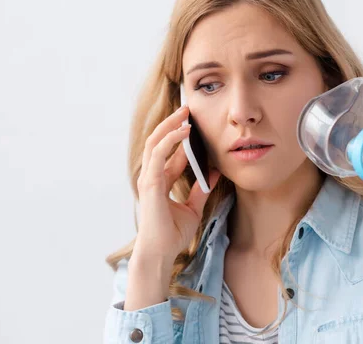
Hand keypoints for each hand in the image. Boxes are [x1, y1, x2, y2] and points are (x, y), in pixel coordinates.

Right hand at [125, 104, 220, 310]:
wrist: (162, 252)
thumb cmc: (173, 234)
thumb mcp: (193, 208)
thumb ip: (201, 189)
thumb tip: (214, 172)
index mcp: (161, 181)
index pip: (170, 152)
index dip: (181, 137)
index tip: (195, 122)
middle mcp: (152, 176)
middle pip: (159, 141)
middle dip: (172, 124)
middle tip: (188, 109)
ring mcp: (148, 178)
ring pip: (155, 142)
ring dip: (170, 125)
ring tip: (185, 113)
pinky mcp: (149, 183)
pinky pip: (158, 155)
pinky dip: (169, 140)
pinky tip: (184, 132)